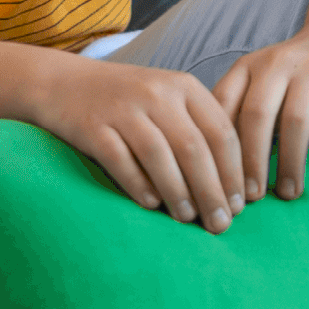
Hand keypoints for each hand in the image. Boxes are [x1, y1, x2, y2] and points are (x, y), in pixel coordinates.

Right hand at [35, 52, 245, 232]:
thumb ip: (198, 128)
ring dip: (178, 192)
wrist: (66, 84)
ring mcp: (124, 109)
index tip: (241, 204)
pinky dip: (138, 185)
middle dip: (212, 190)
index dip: (234, 171)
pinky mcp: (93, 126)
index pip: (221, 131)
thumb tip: (230, 184)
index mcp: (184, 87)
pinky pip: (120, 160)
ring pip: (160, 156)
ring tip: (189, 219)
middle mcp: (158, 93)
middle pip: (195, 148)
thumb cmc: (129, 100)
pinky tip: (151, 206)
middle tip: (221, 224)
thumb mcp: (169, 99)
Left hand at [212, 4, 308, 199]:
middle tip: (252, 199)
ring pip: (295, 121)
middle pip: (256, 116)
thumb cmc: (298, 69)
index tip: (219, 187)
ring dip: (289, 163)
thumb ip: (241, 112)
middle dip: (252, 163)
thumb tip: (217, 172)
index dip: (218, 151)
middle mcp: (278, 64)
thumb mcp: (262, 80)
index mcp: (249, 67)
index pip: (223, 110)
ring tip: (288, 193)